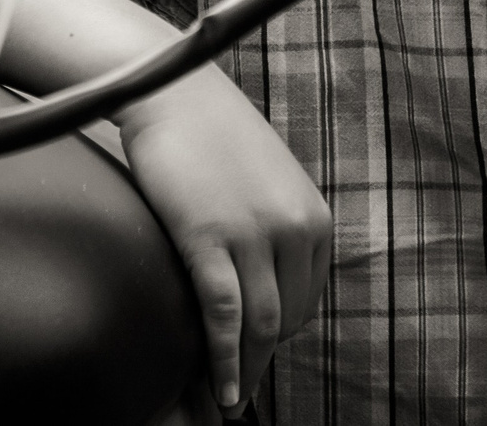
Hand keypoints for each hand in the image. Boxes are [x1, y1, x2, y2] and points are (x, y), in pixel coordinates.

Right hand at [116, 70, 330, 416]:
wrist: (174, 91)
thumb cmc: (211, 132)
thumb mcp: (266, 181)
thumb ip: (275, 226)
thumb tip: (265, 276)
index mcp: (312, 217)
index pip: (306, 298)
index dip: (280, 333)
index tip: (257, 351)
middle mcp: (294, 227)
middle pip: (287, 318)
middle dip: (263, 357)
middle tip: (239, 383)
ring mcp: (254, 233)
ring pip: (261, 325)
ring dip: (247, 372)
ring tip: (231, 400)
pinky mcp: (209, 238)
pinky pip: (224, 314)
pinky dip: (225, 359)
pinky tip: (220, 386)